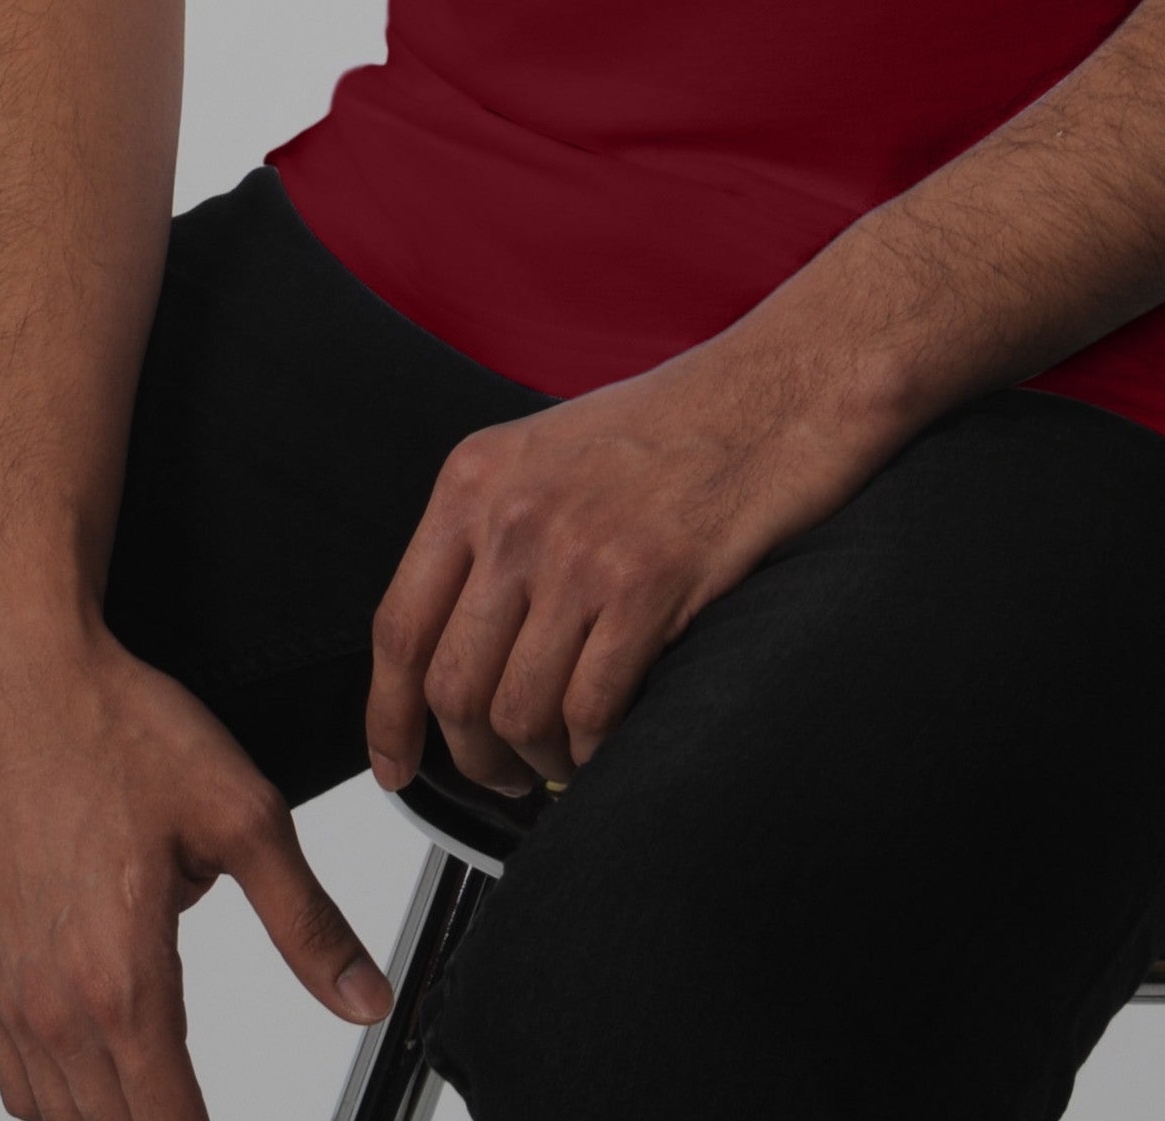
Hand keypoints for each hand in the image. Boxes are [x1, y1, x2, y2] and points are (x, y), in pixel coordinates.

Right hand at [0, 619, 390, 1119]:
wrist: (20, 681)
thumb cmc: (118, 733)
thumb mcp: (243, 818)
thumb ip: (308, 923)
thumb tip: (365, 998)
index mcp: (123, 979)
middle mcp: (54, 1005)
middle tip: (202, 1113)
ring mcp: (9, 996)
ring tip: (164, 1108)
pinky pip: (15, 1086)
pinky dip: (56, 1109)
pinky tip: (94, 1095)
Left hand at [365, 341, 890, 799]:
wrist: (777, 388)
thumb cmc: (675, 425)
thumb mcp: (549, 454)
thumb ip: (493, 534)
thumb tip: (457, 647)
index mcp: (476, 478)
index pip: (399, 625)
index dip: (387, 714)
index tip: (394, 765)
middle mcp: (515, 513)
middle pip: (454, 685)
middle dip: (473, 757)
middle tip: (504, 776)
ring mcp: (580, 549)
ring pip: (519, 712)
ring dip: (539, 761)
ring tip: (565, 759)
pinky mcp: (649, 583)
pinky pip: (593, 711)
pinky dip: (595, 750)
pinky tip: (611, 741)